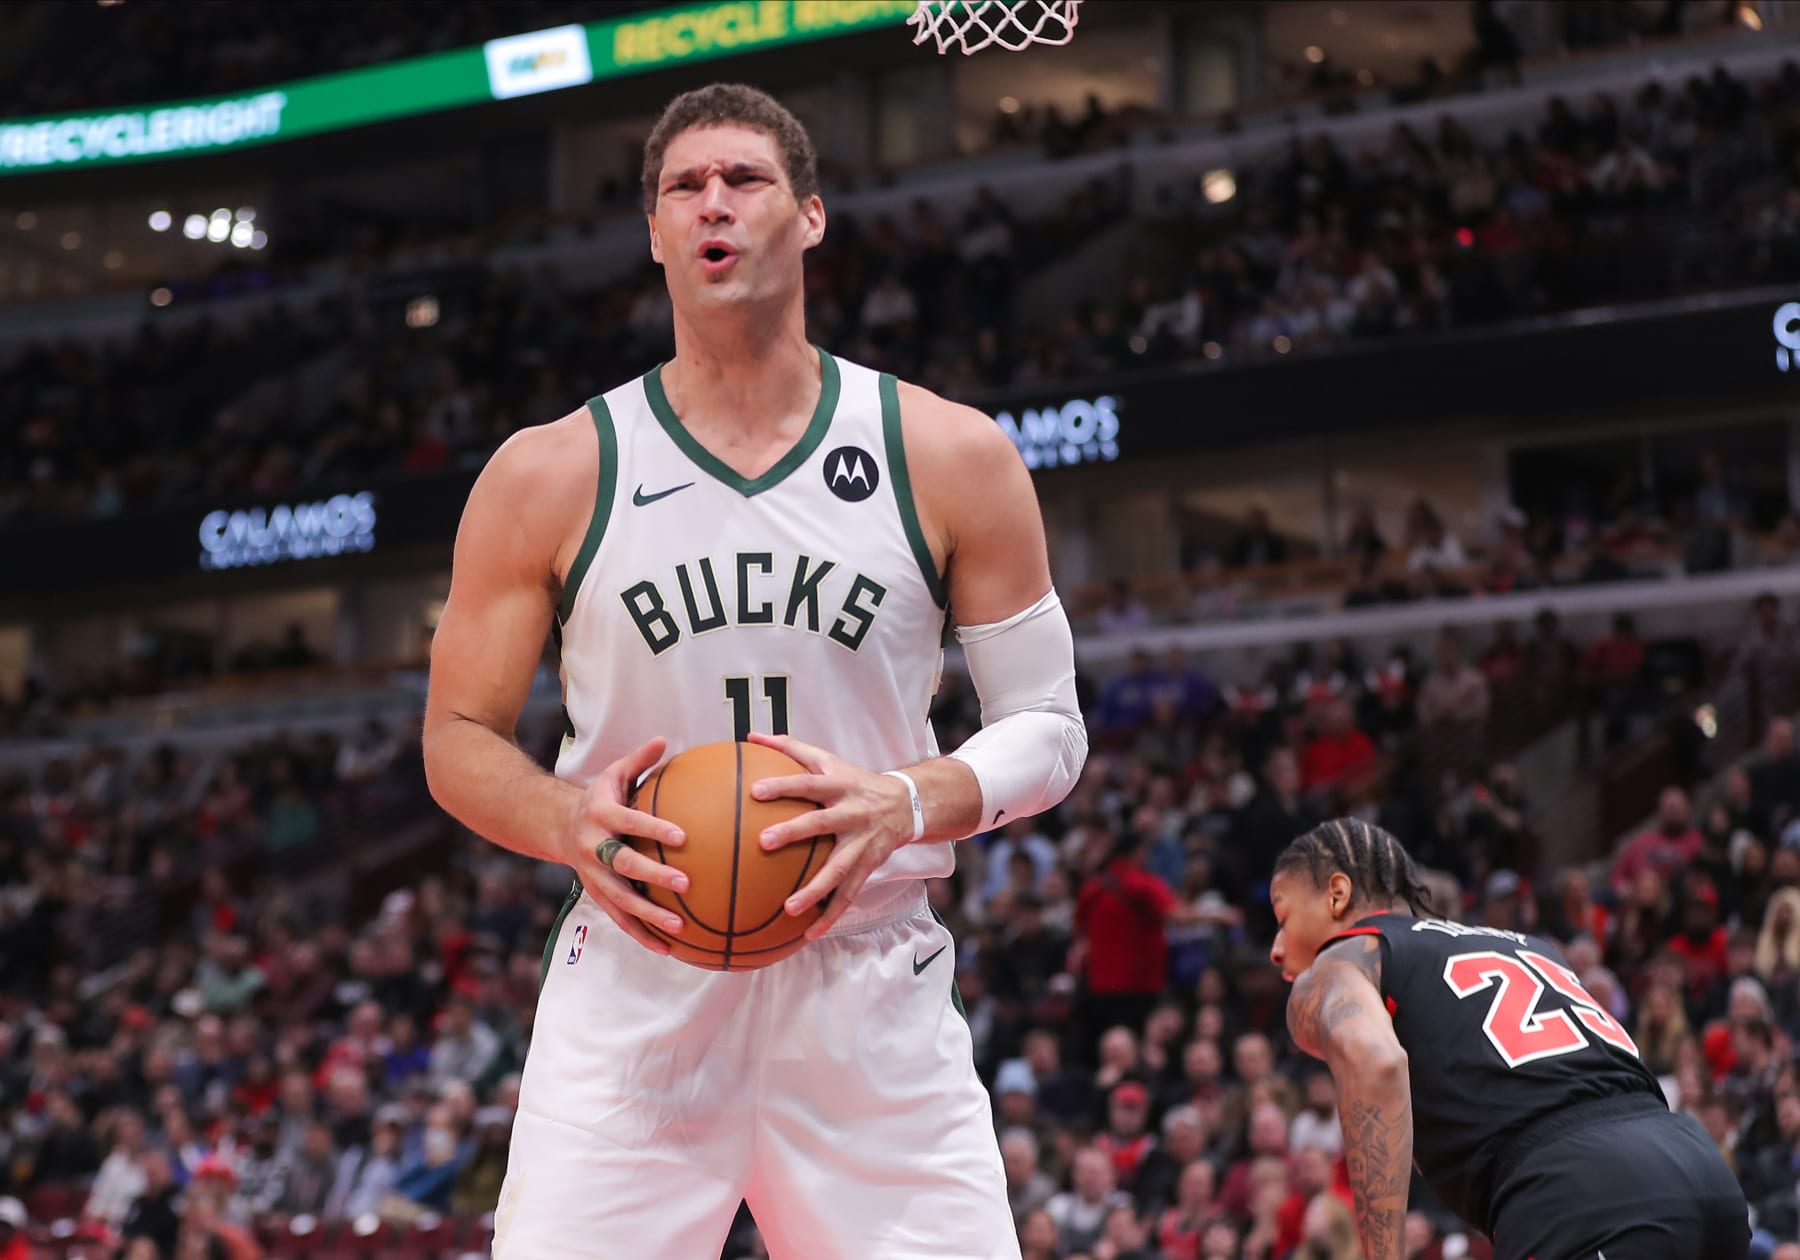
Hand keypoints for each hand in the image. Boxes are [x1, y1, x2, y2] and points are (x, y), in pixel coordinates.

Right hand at [563, 737, 688, 954]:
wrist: (557, 827)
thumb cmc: (599, 798)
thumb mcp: (613, 774)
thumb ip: (639, 760)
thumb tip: (664, 739)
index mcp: (600, 816)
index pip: (629, 823)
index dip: (653, 829)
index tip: (682, 836)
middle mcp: (593, 848)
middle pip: (623, 866)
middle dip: (653, 876)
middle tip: (685, 882)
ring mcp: (593, 876)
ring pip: (621, 900)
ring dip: (649, 916)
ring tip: (680, 927)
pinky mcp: (596, 895)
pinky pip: (620, 919)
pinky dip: (642, 935)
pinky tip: (669, 949)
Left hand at [746, 731, 915, 938]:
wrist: (906, 804)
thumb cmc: (854, 780)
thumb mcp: (828, 760)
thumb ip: (789, 749)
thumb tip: (750, 736)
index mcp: (839, 786)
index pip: (808, 783)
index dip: (784, 786)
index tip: (756, 791)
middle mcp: (852, 814)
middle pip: (822, 823)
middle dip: (795, 832)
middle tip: (764, 842)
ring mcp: (862, 843)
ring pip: (838, 869)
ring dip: (815, 891)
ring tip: (789, 909)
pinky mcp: (868, 866)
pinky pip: (848, 895)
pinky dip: (830, 915)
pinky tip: (809, 934)